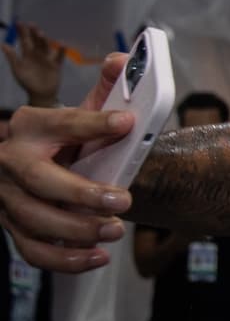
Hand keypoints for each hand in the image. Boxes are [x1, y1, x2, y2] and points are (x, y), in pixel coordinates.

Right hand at [0, 55, 133, 271]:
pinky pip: (34, 250)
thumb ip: (105, 91)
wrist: (31, 166)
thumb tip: (124, 61)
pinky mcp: (14, 227)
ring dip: (77, 229)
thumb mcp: (81, 113)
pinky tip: (97, 256)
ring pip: (35, 220)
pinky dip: (66, 259)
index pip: (63, 122)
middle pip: (40, 181)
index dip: (94, 123)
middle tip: (123, 199)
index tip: (127, 123)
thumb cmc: (64, 140)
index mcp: (31, 126)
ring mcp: (9, 198)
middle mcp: (12, 161)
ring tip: (116, 229)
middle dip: (82, 193)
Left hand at [2, 22, 64, 106]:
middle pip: (36, 41)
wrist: (40, 94)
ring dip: (44, 40)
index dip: (22, 32)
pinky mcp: (56, 65)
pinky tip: (62, 44)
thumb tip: (3, 44)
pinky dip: (61, 50)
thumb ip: (12, 57)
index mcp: (27, 54)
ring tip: (41, 34)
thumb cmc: (27, 81)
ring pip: (46, 47)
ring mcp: (47, 58)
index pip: (24, 40)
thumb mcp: (17, 69)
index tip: (19, 22)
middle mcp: (37, 54)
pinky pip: (59, 56)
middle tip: (31, 24)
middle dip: (33, 33)